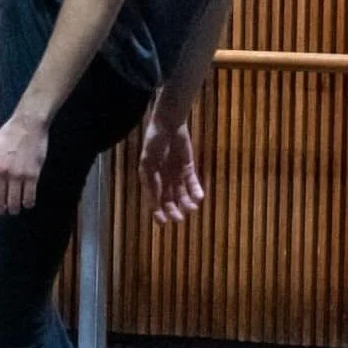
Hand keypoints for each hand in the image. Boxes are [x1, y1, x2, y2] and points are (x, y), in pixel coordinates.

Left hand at [0, 112, 47, 216]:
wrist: (27, 125)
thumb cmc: (7, 136)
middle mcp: (0, 173)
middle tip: (1, 211)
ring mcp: (17, 175)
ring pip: (14, 204)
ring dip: (13, 209)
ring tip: (14, 209)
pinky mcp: (32, 175)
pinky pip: (29, 198)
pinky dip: (27, 204)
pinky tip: (27, 203)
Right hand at [140, 108, 203, 224]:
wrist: (168, 124)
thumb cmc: (154, 141)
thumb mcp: (148, 161)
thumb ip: (152, 181)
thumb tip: (155, 201)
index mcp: (150, 179)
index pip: (153, 200)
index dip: (157, 212)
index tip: (162, 223)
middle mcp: (163, 179)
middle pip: (169, 200)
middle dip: (173, 211)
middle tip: (179, 219)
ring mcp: (176, 174)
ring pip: (182, 194)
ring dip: (186, 203)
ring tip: (191, 208)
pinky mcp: (188, 168)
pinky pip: (192, 183)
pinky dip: (196, 191)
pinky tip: (199, 197)